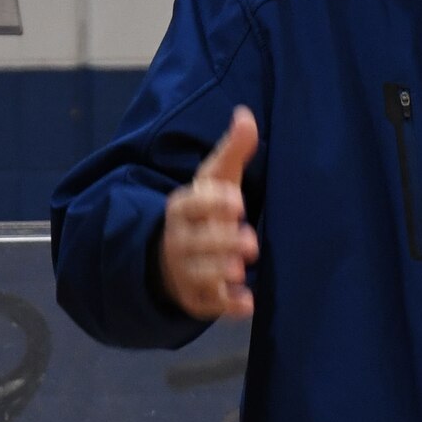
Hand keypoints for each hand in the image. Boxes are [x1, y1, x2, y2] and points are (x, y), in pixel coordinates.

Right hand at [160, 105, 259, 321]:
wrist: (172, 255)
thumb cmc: (204, 211)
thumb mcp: (215, 179)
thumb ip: (232, 150)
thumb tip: (245, 114)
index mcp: (181, 208)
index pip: (192, 204)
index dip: (213, 203)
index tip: (237, 202)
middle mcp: (177, 241)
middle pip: (196, 243)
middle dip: (222, 242)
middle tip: (250, 242)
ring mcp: (184, 272)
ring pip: (199, 275)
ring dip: (220, 273)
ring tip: (240, 269)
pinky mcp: (194, 299)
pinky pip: (208, 306)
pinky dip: (227, 306)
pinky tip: (248, 303)